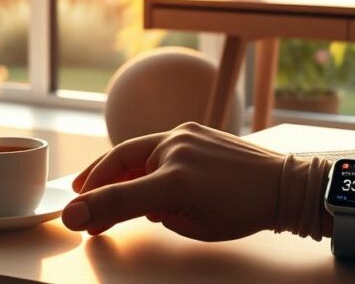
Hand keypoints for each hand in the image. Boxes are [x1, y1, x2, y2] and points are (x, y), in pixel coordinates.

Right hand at [61, 122, 284, 240]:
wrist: (283, 185)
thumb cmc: (242, 210)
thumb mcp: (192, 226)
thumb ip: (150, 212)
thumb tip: (119, 207)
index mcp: (175, 179)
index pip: (121, 194)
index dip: (92, 207)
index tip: (71, 217)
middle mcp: (177, 148)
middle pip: (120, 161)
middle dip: (96, 181)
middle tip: (78, 199)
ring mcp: (185, 133)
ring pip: (137, 150)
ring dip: (118, 170)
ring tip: (104, 191)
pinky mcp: (194, 128)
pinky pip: (157, 143)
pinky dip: (143, 160)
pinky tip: (140, 176)